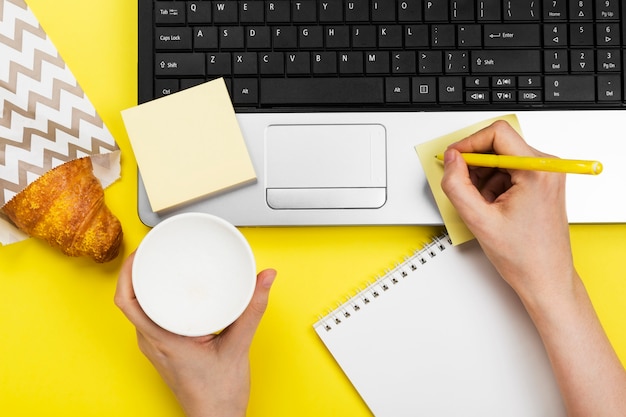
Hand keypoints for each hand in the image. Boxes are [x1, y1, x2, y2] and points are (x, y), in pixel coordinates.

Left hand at [115, 252, 276, 416]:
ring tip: (160, 263)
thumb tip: (264, 278)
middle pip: (131, 299)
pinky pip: (151, 316)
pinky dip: (156, 297)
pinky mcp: (164, 347)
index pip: (127, 301)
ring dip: (145, 284)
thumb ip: (252, 309)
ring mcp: (156, 345)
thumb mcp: (238, 346)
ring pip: (140, 308)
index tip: (141, 251)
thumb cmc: (219, 394)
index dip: (127, 272)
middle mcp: (152, 341)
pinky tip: (173, 290)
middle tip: (154, 248)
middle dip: (137, 270)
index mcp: (161, 339)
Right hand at [440, 120, 574, 306]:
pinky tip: (491, 207)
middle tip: (463, 187)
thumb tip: (451, 161)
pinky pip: (507, 172)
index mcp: (537, 171)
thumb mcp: (479, 220)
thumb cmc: (525, 257)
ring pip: (501, 159)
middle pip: (499, 145)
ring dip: (483, 178)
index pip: (497, 133)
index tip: (453, 158)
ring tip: (482, 206)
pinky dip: (492, 185)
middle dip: (475, 165)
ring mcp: (544, 175)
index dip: (469, 144)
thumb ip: (457, 186)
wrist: (545, 279)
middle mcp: (546, 167)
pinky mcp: (540, 183)